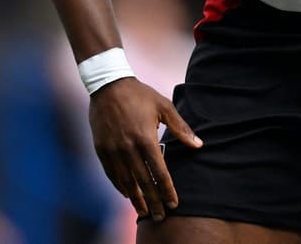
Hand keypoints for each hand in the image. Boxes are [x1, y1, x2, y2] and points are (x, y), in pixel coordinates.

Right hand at [88, 78, 201, 220]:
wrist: (108, 85)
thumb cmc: (140, 95)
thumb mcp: (164, 106)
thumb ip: (180, 128)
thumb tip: (199, 145)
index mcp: (145, 138)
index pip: (159, 171)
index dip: (167, 189)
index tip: (174, 203)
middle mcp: (128, 148)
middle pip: (143, 182)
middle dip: (154, 201)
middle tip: (161, 216)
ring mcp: (113, 150)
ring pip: (126, 182)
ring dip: (136, 200)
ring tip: (145, 212)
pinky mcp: (101, 150)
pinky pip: (112, 175)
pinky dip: (121, 187)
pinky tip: (128, 194)